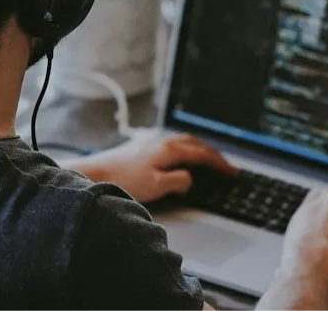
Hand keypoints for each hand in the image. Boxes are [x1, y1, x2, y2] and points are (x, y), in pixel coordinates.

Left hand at [66, 132, 234, 203]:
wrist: (95, 174)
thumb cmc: (124, 180)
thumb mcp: (158, 186)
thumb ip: (179, 181)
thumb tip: (190, 178)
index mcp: (170, 149)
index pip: (203, 154)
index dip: (220, 164)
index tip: (232, 172)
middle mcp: (162, 141)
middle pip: (196, 144)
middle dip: (213, 154)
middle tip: (225, 166)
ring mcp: (151, 142)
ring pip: (183, 142)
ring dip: (199, 150)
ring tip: (207, 161)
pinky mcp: (142, 146)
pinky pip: (172, 144)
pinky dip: (185, 150)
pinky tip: (180, 158)